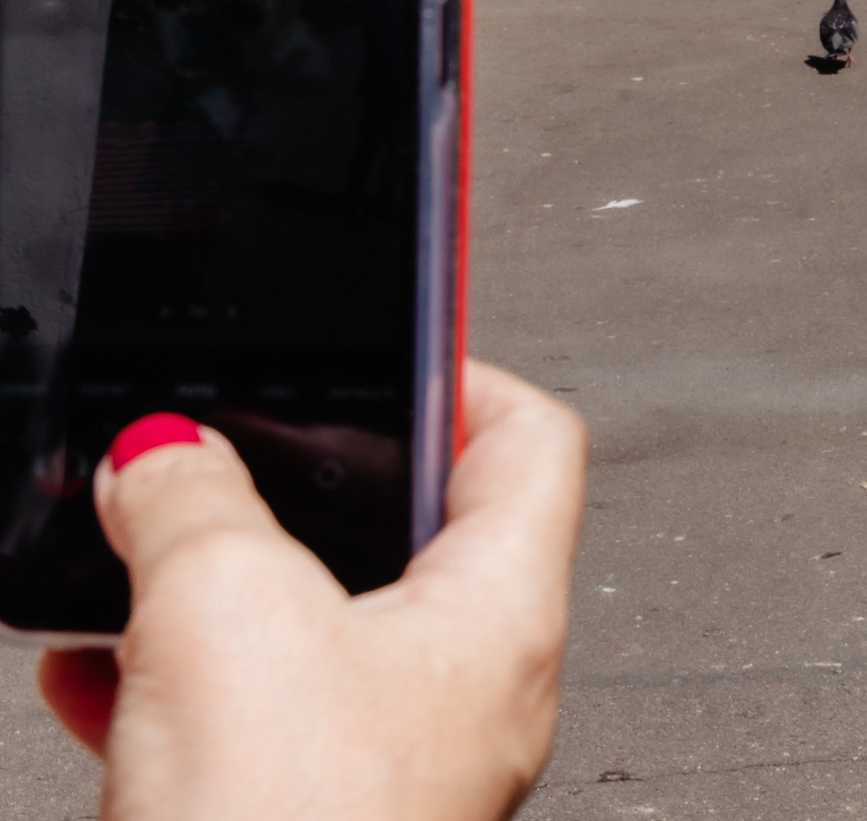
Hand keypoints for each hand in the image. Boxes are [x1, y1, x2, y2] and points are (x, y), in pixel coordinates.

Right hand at [37, 362, 588, 820]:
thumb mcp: (222, 605)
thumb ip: (194, 500)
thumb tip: (162, 457)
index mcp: (503, 612)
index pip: (533, 441)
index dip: (463, 369)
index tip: (390, 340)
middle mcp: (475, 689)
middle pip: (416, 534)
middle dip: (306, 489)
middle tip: (231, 451)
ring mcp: (400, 765)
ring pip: (317, 633)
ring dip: (220, 590)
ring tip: (138, 559)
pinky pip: (253, 724)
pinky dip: (176, 688)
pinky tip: (95, 678)